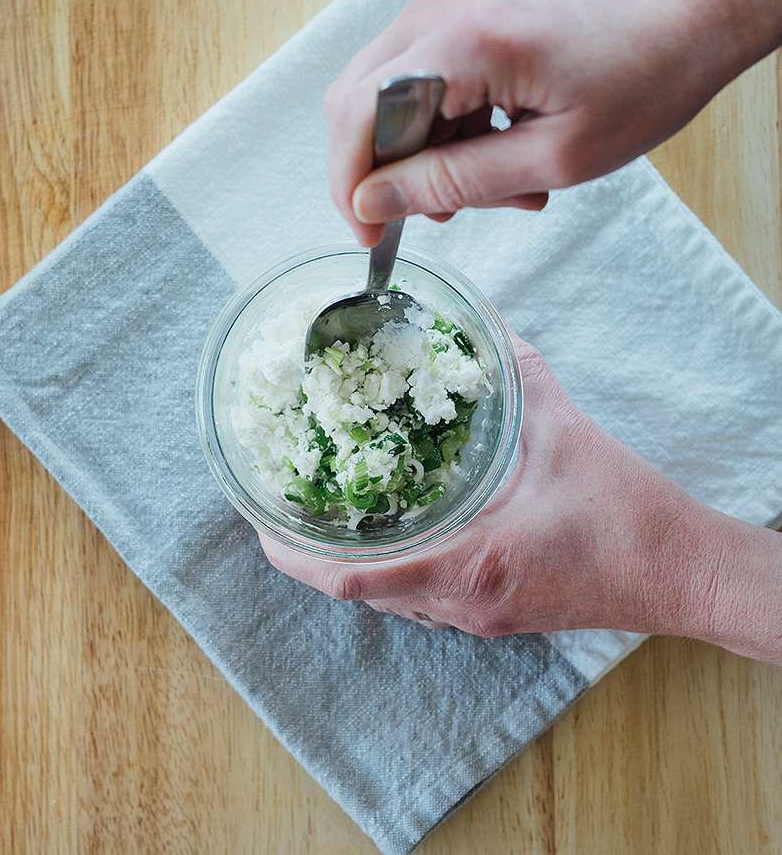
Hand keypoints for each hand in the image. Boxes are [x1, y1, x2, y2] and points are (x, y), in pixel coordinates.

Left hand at [261, 331, 781, 664]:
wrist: (678, 573)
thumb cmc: (626, 515)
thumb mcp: (563, 432)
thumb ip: (513, 372)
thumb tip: (480, 321)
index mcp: (470, 565)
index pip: (354, 579)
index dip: (295, 554)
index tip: (261, 523)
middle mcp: (461, 604)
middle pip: (357, 593)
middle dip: (309, 554)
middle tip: (279, 508)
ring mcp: (474, 618)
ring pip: (386, 601)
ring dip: (346, 563)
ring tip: (319, 517)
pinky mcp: (490, 615)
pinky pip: (417, 600)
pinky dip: (386, 570)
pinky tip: (386, 533)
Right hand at [325, 0, 781, 245]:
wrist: (697, 10)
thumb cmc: (645, 77)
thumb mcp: (550, 157)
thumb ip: (452, 183)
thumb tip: (373, 203)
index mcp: (462, 43)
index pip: (357, 117)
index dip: (351, 186)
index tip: (370, 236)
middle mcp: (441, 9)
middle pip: (358, 103)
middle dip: (387, 173)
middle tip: (439, 212)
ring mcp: (450, 5)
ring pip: (391, 99)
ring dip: (429, 156)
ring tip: (499, 188)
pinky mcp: (466, 13)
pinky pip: (426, 82)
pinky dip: (451, 130)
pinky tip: (502, 154)